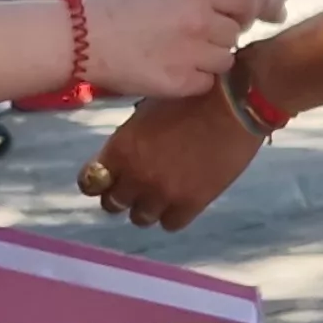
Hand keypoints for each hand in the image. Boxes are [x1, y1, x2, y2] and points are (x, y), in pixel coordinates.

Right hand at [78, 0, 255, 98]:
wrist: (82, 39)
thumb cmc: (116, 10)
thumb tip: (233, 16)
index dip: (234, 10)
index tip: (218, 16)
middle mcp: (200, 19)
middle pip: (233, 32)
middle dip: (217, 36)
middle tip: (188, 38)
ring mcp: (193, 53)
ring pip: (225, 60)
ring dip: (209, 59)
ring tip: (178, 54)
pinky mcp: (181, 82)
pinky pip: (207, 83)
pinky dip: (194, 80)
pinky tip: (170, 70)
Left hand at [86, 87, 262, 229]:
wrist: (232, 105)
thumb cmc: (190, 98)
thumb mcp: (146, 113)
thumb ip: (129, 141)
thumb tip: (122, 157)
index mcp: (121, 148)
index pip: (90, 181)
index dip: (98, 181)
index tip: (108, 180)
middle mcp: (135, 175)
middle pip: (112, 204)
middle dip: (122, 195)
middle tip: (137, 186)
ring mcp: (163, 193)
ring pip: (140, 219)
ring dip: (148, 207)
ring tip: (162, 193)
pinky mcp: (191, 204)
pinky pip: (170, 224)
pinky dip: (173, 215)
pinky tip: (182, 199)